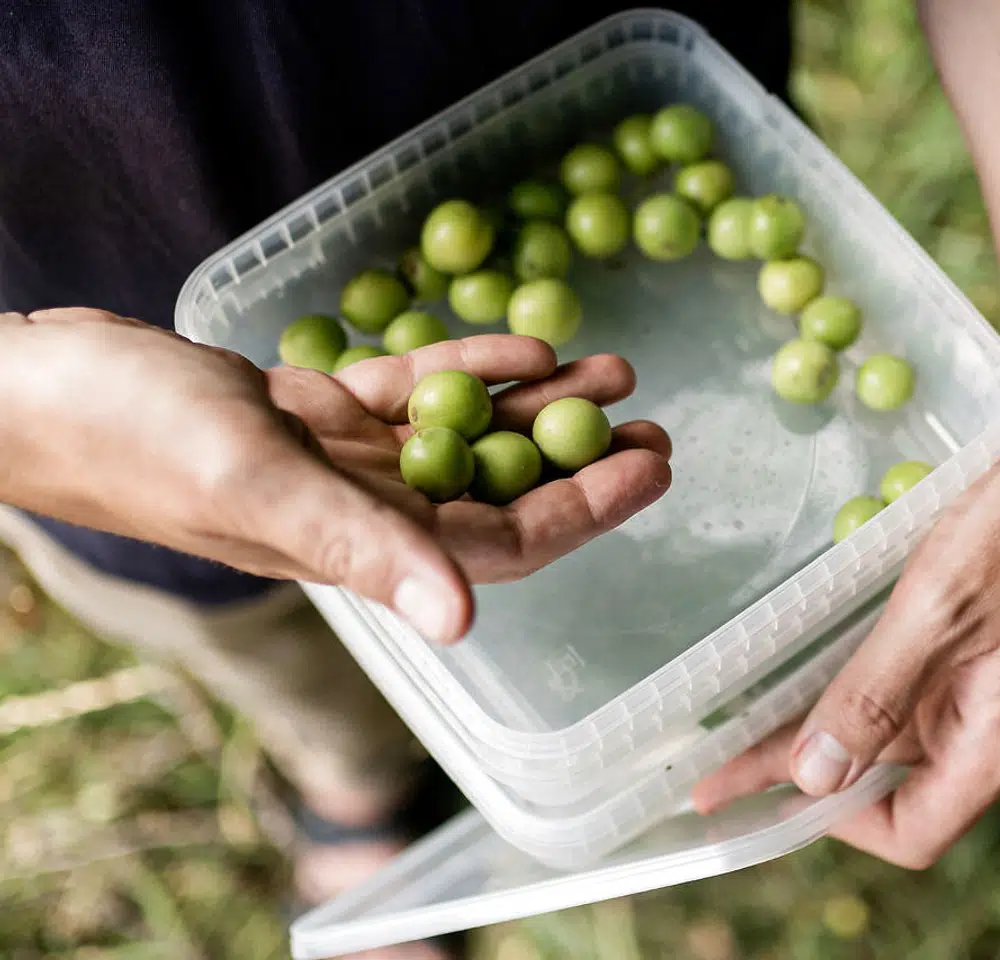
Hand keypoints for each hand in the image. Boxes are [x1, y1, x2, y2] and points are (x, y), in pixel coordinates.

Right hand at [0, 308, 669, 642]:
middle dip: (582, 461)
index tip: (651, 465)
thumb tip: (462, 621)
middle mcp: (365, 512)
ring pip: (467, 439)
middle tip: (655, 422)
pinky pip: (414, 395)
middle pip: (501, 493)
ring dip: (538, 409)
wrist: (42, 388)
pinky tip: (524, 346)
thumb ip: (360, 546)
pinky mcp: (317, 414)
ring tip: (613, 367)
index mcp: (361, 545)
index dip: (587, 508)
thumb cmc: (131, 435)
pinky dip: (468, 372)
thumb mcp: (256, 482)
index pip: (504, 540)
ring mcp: (343, 462)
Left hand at [692, 389, 999, 867]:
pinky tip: (823, 647)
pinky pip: (924, 674)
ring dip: (836, 716)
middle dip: (814, 763)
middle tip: (727, 749)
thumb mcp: (939, 608)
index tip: (761, 784)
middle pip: (898, 774)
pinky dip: (868, 673)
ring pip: (907, 719)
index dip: (832, 820)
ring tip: (755, 704)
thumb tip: (814, 777)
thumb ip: (876, 696)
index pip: (912, 831)